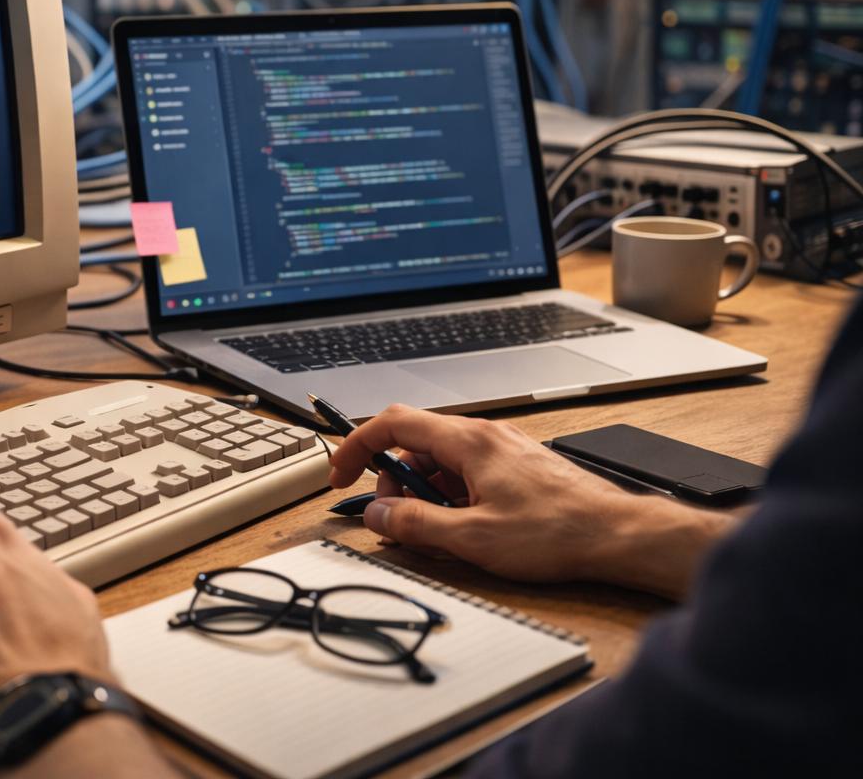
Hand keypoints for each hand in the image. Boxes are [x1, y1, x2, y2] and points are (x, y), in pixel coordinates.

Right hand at [327, 405, 734, 599]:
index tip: (340, 473)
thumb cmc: (558, 531)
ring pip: (441, 462)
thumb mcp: (472, 537)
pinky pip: (467, 473)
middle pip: (415, 444)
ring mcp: (503, 450)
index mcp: (467, 442)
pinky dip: (451, 496)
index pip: (393, 423)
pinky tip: (464, 528)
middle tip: (394, 519)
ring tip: (434, 530)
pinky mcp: (518, 468)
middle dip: (393, 481)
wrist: (619, 535)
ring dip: (423, 492)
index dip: (357, 446)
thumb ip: (416, 524)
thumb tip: (378, 515)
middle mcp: (484, 436)